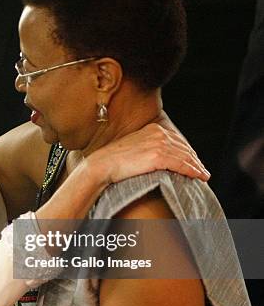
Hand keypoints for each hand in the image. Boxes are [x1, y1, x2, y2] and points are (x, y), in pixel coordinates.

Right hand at [85, 121, 209, 184]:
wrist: (103, 165)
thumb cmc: (114, 160)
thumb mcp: (134, 148)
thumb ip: (149, 148)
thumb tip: (160, 158)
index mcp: (153, 129)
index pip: (177, 140)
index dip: (188, 152)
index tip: (194, 161)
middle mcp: (158, 133)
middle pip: (184, 147)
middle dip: (194, 159)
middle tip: (202, 170)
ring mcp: (159, 143)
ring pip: (185, 156)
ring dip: (197, 167)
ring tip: (203, 175)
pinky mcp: (158, 156)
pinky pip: (181, 164)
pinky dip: (192, 171)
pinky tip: (198, 176)